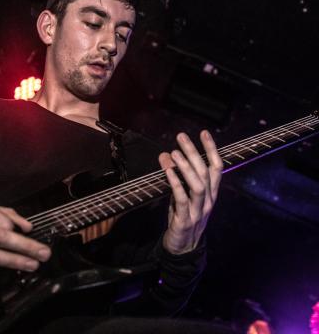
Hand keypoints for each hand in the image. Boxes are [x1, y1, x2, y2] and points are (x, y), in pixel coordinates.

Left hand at [158, 130, 222, 253]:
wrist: (182, 248)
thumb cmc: (183, 216)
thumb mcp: (180, 193)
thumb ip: (175, 175)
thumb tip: (166, 154)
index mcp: (211, 193)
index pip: (216, 168)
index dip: (211, 150)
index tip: (204, 133)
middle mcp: (208, 200)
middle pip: (205, 173)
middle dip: (194, 152)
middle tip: (182, 137)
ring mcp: (199, 211)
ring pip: (198, 185)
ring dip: (186, 167)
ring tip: (175, 152)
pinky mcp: (186, 221)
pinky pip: (183, 200)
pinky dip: (176, 184)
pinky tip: (168, 171)